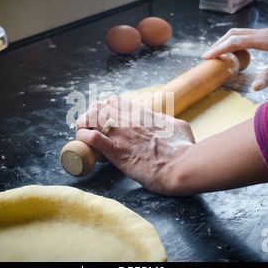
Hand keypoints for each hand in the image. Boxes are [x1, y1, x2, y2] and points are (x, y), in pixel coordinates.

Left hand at [76, 96, 194, 194]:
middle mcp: (129, 120)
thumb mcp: (179, 126)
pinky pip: (92, 138)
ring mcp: (121, 134)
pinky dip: (84, 139)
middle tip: (90, 128)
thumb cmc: (184, 149)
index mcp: (142, 113)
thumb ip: (167, 122)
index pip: (115, 100)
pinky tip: (85, 144)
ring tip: (84, 133)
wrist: (181, 166)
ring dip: (83, 124)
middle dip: (90, 115)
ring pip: (91, 117)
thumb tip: (165, 123)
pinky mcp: (116, 151)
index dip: (106, 108)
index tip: (106, 118)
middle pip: (99, 106)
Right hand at [202, 15, 267, 89]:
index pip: (235, 42)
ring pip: (239, 33)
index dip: (219, 49)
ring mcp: (265, 34)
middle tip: (207, 56)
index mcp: (263, 39)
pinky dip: (235, 41)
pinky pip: (246, 36)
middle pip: (233, 34)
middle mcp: (261, 34)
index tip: (206, 57)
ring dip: (225, 41)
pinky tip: (237, 50)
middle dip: (218, 44)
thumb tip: (254, 87)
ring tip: (217, 53)